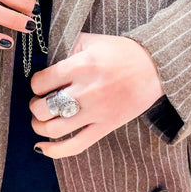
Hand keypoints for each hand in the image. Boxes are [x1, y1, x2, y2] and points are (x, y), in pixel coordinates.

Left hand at [29, 32, 163, 157]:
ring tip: (41, 119)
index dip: (36, 84)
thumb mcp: (92, 40)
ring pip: (55, 129)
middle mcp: (86, 91)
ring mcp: (96, 112)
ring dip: (39, 126)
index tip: (41, 83)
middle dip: (35, 106)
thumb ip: (67, 46)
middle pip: (44, 108)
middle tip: (39, 101)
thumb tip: (44, 56)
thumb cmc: (122, 52)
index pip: (41, 82)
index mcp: (81, 66)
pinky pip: (76, 146)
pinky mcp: (105, 127)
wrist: (155, 68)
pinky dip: (54, 151)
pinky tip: (42, 147)